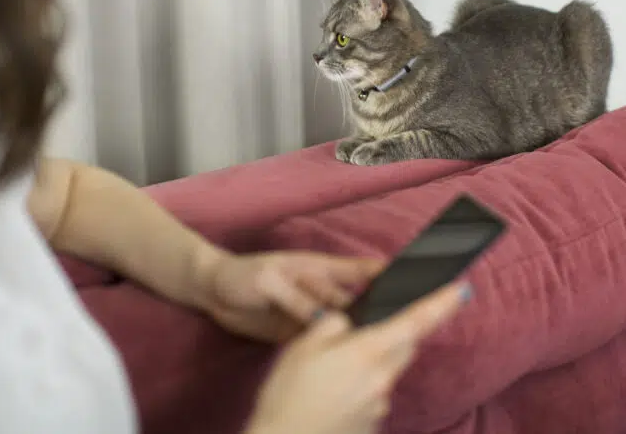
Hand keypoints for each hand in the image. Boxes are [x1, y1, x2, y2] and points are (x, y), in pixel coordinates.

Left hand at [197, 250, 383, 342]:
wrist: (212, 293)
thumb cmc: (241, 275)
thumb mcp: (268, 280)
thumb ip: (297, 298)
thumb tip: (328, 318)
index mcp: (319, 268)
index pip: (360, 270)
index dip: (386, 274)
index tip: (413, 281)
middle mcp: (321, 290)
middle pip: (358, 302)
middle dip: (378, 312)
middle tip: (399, 327)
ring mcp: (311, 312)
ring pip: (344, 324)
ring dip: (358, 333)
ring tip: (379, 346)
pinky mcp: (299, 333)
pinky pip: (323, 341)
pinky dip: (336, 348)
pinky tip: (349, 359)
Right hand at [245, 282, 470, 433]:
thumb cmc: (288, 395)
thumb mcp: (303, 346)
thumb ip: (333, 324)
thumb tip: (348, 323)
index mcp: (368, 352)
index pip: (416, 322)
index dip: (442, 304)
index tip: (462, 290)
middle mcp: (381, 379)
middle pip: (404, 347)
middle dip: (393, 335)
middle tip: (360, 335)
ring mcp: (379, 405)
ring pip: (386, 372)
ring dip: (371, 364)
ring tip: (330, 373)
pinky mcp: (371, 424)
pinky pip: (374, 396)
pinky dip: (359, 389)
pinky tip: (332, 396)